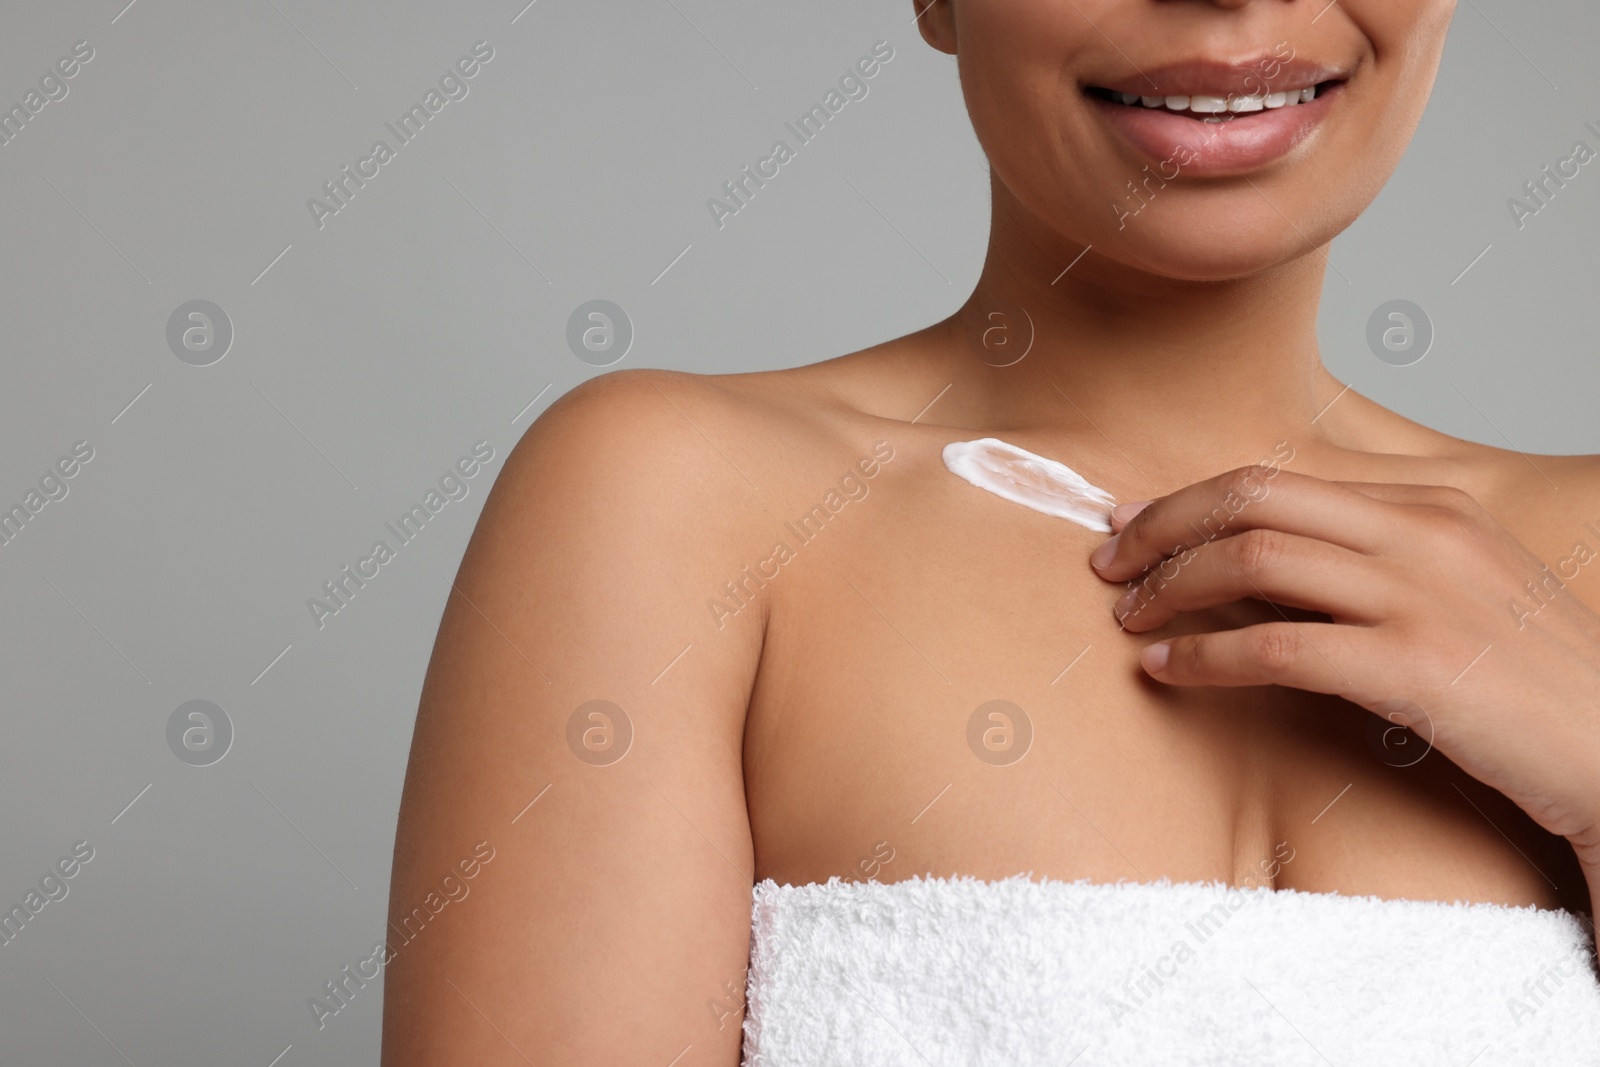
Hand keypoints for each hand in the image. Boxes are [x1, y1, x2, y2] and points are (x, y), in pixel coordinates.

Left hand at [1087, 464, 1599, 875]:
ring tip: (1127, 618)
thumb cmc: (1528, 680)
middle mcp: (1421, 534)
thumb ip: (1369, 560)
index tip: (1131, 521)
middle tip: (1107, 562)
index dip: (1187, 500)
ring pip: (1254, 559)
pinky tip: (1164, 671)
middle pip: (1252, 499)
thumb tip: (1255, 558)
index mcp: (1427, 506)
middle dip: (1161, 526)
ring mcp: (1420, 596)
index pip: (1276, 480)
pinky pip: (1276, 646)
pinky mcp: (1414, 667)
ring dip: (1170, 587)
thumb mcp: (1456, 588)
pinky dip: (1204, 656)